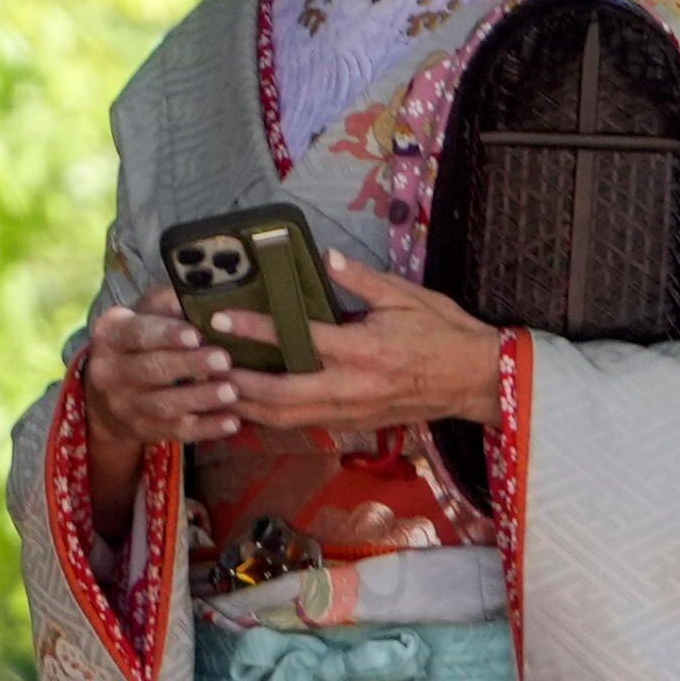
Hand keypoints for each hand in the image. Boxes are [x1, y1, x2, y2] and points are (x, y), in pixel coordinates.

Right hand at [78, 285, 246, 452]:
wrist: (106, 395)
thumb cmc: (139, 343)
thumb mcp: (142, 315)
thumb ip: (167, 303)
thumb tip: (200, 296)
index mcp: (110, 335)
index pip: (137, 334)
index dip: (167, 334)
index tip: (195, 334)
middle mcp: (109, 372)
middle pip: (152, 369)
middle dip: (190, 365)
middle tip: (224, 360)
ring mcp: (125, 406)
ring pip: (165, 404)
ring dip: (200, 398)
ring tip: (232, 390)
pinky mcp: (142, 430)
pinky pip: (176, 432)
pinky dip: (206, 428)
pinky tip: (231, 422)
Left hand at [227, 256, 506, 433]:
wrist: (475, 380)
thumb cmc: (444, 332)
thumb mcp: (407, 295)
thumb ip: (362, 279)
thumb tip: (326, 257)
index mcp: (365, 350)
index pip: (300, 340)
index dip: (257, 331)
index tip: (222, 320)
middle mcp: (353, 386)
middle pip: (280, 396)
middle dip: (237, 384)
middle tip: (203, 366)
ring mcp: (352, 410)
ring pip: (287, 418)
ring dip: (247, 408)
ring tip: (213, 390)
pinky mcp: (354, 422)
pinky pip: (303, 423)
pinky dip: (271, 417)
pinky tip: (248, 405)